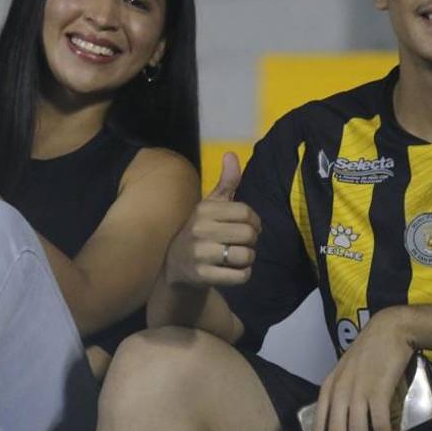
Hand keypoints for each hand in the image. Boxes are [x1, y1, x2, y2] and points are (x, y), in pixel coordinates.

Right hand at [165, 153, 260, 287]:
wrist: (176, 266)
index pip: (246, 213)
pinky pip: (240, 276)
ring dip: (248, 259)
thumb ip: (226, 182)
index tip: (250, 227)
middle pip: (248, 234)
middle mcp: (200, 230)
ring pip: (246, 256)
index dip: (255, 222)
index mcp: (204, 210)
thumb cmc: (201, 231)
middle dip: (252, 241)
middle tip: (243, 243)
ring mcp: (200, 254)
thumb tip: (232, 154)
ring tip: (237, 257)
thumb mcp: (210, 205)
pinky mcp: (203, 275)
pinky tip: (234, 270)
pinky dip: (243, 275)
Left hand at [308, 307, 413, 430]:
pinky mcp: (379, 392)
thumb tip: (345, 423)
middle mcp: (340, 391)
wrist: (390, 330)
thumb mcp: (346, 372)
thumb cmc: (369, 352)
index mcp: (329, 387)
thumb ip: (342, 393)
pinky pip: (379, 426)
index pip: (318, 423)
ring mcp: (358, 392)